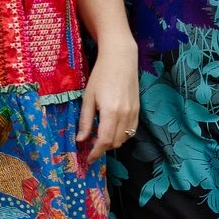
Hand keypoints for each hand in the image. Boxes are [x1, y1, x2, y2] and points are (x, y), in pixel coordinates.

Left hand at [76, 40, 139, 166]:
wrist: (121, 59)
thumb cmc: (101, 76)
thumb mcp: (88, 97)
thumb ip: (85, 120)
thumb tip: (81, 139)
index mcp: (110, 112)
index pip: (104, 141)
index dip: (96, 152)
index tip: (88, 158)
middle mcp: (125, 115)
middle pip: (115, 142)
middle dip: (102, 148)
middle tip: (91, 144)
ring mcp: (133, 113)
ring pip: (124, 138)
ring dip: (112, 142)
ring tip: (100, 136)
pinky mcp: (138, 110)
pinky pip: (131, 131)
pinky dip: (121, 135)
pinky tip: (112, 129)